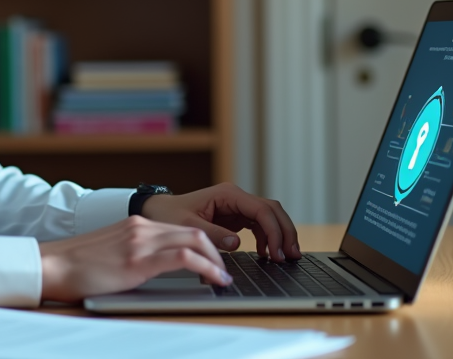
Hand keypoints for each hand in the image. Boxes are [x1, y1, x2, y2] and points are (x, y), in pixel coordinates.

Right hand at [39, 216, 231, 301]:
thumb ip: (133, 253)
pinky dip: (206, 268)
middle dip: (215, 250)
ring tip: (223, 277)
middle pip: (193, 231)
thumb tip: (152, 268)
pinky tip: (214, 279)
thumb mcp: (111, 252)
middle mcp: (142, 228)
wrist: (52, 265)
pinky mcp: (138, 260)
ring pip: (194, 241)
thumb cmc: (76, 266)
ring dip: (215, 260)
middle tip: (224, 270)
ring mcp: (141, 242)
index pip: (181, 228)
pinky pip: (184, 259)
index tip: (214, 260)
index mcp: (136, 225)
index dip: (204, 243)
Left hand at [140, 182, 300, 262]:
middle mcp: (236, 197)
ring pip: (269, 216)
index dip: (274, 230)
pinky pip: (259, 225)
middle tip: (293, 255)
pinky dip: (268, 238)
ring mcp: (237, 206)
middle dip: (285, 231)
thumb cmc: (171, 215)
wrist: (159, 211)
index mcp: (227, 194)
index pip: (261, 209)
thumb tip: (237, 243)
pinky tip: (268, 254)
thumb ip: (213, 234)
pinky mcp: (236, 216)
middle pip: (272, 210)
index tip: (278, 252)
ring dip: (280, 235)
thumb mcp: (188, 226)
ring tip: (286, 258)